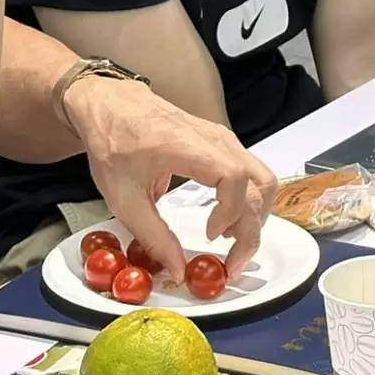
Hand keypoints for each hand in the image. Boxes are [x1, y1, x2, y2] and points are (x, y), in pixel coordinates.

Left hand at [67, 76, 277, 285]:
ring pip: (262, 177)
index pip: (235, 179)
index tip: (212, 236)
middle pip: (260, 183)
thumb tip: (178, 269)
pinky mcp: (221, 142)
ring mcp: (222, 138)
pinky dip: (249, 200)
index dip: (231, 213)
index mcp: (191, 147)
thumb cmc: (115, 143)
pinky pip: (250, 171)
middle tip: (234, 261)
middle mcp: (216, 139)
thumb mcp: (124, 198)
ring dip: (255, 213)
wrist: (112, 105)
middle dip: (252, 228)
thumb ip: (154, 237)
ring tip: (232, 241)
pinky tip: (226, 220)